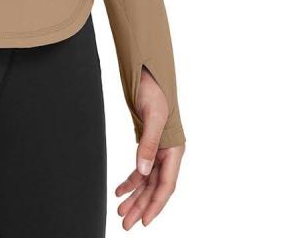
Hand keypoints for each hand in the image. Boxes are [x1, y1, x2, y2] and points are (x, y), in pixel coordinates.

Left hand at [115, 66, 183, 227]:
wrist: (147, 73)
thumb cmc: (154, 91)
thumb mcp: (151, 116)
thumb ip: (148, 145)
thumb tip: (143, 171)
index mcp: (174, 150)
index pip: (166, 185)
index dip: (156, 205)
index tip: (145, 222)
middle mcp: (168, 153)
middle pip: (155, 187)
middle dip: (141, 206)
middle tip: (126, 223)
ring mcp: (158, 150)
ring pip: (147, 181)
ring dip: (135, 196)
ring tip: (121, 212)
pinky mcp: (148, 145)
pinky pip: (141, 169)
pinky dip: (131, 181)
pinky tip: (120, 191)